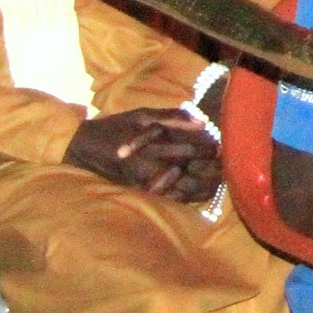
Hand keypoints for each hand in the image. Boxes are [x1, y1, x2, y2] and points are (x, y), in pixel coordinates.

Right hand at [63, 108, 221, 202]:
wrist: (85, 148)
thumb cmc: (116, 127)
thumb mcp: (141, 115)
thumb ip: (172, 117)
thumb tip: (201, 121)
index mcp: (154, 143)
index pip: (190, 148)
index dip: (209, 148)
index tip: (222, 145)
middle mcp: (152, 164)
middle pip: (190, 169)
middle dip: (211, 167)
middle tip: (227, 164)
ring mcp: (147, 181)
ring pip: (184, 188)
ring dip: (206, 185)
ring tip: (221, 180)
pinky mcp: (143, 191)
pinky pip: (172, 198)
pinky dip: (190, 196)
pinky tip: (204, 192)